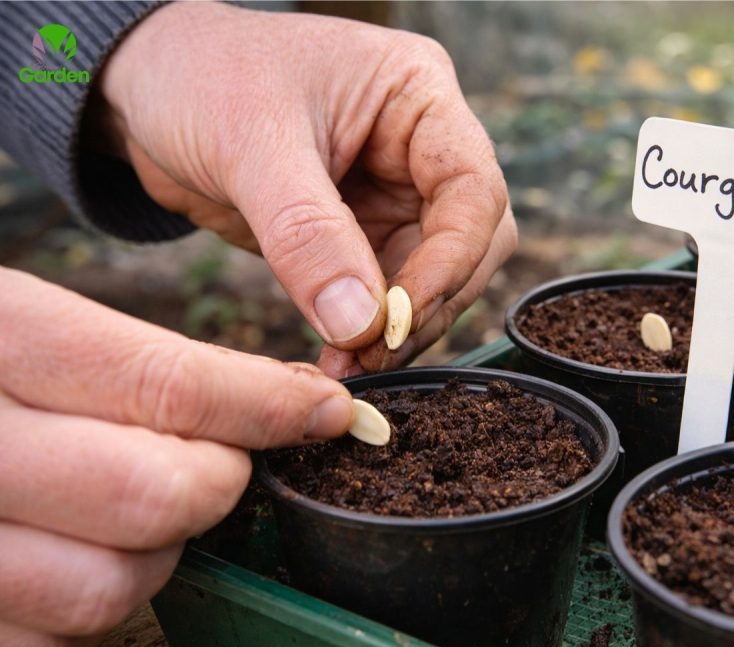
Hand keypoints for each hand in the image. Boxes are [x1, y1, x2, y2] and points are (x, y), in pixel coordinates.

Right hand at [0, 268, 352, 646]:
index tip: (326, 411)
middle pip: (157, 495)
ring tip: (123, 514)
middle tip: (211, 467)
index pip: (163, 382)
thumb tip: (287, 402)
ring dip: (151, 556)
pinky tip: (60, 560)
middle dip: (213, 484)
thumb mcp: (23, 333)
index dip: (266, 404)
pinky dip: (84, 615)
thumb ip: (140, 368)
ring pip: (114, 587)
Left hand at [93, 2, 516, 375]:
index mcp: (418, 96)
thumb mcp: (253, 145)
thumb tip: (362, 326)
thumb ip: (308, 235)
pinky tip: (341, 357)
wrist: (143, 89)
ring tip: (351, 364)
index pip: (473, 191)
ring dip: (401, 328)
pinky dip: (370, 332)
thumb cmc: (202, 76)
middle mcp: (421, 149)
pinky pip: (387, 295)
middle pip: (471, 242)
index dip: (451, 260)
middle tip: (374, 352)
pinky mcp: (362, 236)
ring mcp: (396, 196)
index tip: (400, 319)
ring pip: (436, 278)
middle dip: (429, 303)